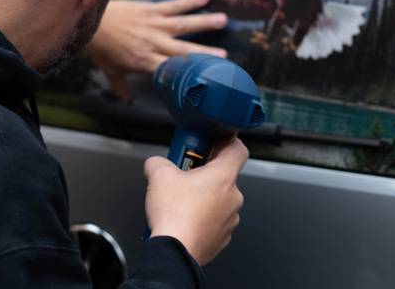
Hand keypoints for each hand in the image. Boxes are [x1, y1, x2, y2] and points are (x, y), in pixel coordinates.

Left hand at [86, 0, 227, 101]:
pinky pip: (173, 6)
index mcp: (144, 62)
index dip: (189, 75)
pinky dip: (188, 1)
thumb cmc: (100, 47)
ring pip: (183, 24)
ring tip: (222, 20)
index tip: (205, 79)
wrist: (91, 20)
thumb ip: (120, 87)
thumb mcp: (110, 71)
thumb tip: (126, 101)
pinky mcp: (151, 10)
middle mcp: (153, 44)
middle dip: (204, 53)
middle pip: (183, 50)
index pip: (171, 71)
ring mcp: (154, 25)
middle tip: (224, 55)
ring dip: (203, 22)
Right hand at [144, 136, 248, 265]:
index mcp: (223, 177)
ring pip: (219, 200)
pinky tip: (185, 218)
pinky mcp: (222, 237)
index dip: (227, 142)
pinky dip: (202, 217)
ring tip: (182, 200)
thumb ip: (158, 162)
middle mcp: (233, 197)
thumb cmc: (174, 215)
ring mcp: (230, 219)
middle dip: (204, 173)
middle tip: (185, 175)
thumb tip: (156, 163)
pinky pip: (215, 220)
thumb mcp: (158, 175)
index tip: (213, 143)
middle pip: (224, 176)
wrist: (174, 253)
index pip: (238, 149)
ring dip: (204, 197)